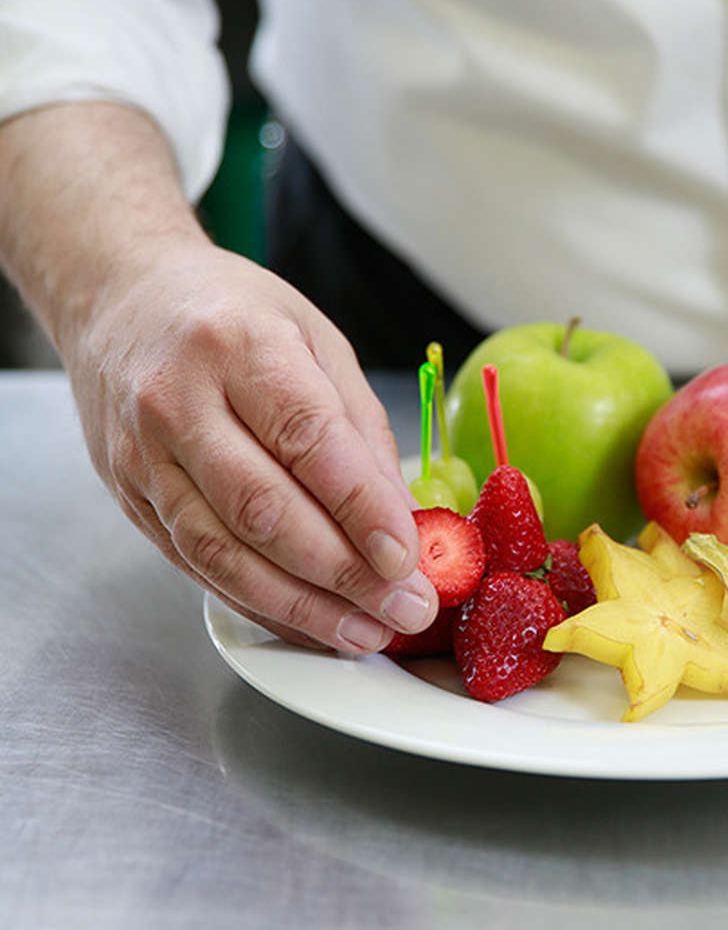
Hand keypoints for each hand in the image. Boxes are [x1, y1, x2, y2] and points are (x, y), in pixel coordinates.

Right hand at [65, 238, 437, 652]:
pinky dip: (257, 602)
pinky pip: (195, 564)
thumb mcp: (317, 339)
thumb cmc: (233, 314)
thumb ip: (361, 430)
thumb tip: (403, 519)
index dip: (360, 506)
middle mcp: (178, 401)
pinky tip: (307, 622)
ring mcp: (143, 455)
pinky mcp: (128, 496)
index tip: (407, 558)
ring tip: (364, 632)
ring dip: (301, 606)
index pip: (306, 437)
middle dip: (343, 573)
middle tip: (405, 610)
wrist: (119, 297)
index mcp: (239, 345)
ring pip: (222, 551)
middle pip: (262, 507)